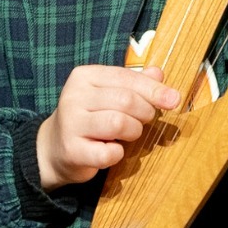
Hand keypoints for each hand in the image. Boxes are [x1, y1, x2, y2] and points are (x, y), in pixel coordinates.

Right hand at [37, 65, 180, 190]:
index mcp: (84, 76)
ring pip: (119, 123)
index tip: (173, 100)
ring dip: (133, 131)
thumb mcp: (109, 94)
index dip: (154, 89)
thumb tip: (159, 73)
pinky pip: (109, 152)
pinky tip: (112, 151)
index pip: (126, 77)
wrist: (54, 148)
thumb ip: (134, 83)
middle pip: (126, 100)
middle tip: (143, 121)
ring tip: (128, 135)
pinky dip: (118, 154)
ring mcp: (70, 123)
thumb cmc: (90, 118)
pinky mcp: (72, 150)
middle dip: (144, 113)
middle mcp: (74, 96)